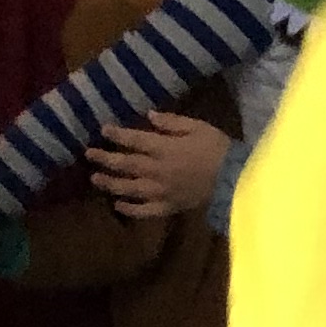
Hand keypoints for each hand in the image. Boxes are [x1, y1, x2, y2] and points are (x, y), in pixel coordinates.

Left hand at [89, 109, 231, 222]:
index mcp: (164, 148)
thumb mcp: (198, 127)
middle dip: (105, 159)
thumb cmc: (219, 149)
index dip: (117, 134)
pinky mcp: (170, 207)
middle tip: (89, 154)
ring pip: (130, 188)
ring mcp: (162, 191)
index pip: (134, 140)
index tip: (103, 130)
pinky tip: (119, 206)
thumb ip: (172, 122)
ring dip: (111, 183)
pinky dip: (131, 209)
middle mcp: (157, 170)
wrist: (236, 180)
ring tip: (95, 179)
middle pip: (126, 164)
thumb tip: (149, 115)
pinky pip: (146, 211)